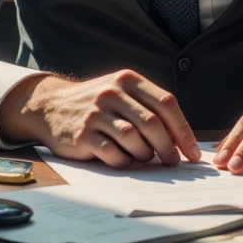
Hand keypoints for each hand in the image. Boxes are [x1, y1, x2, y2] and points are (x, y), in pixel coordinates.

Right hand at [0, 69, 202, 169]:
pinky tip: (123, 159)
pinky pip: (113, 154)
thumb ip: (148, 107)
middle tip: (172, 162)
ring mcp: (96, 114)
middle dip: (167, 147)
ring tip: (143, 157)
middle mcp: (112, 93)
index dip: (183, 130)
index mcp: (127, 80)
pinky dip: (124, 161)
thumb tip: (181, 138)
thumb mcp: (121, 91)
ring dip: (144, 154)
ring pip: (134, 140)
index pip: (166, 103)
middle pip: (153, 123)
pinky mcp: (82, 135)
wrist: (50, 106)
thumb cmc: (96, 104)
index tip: (192, 152)